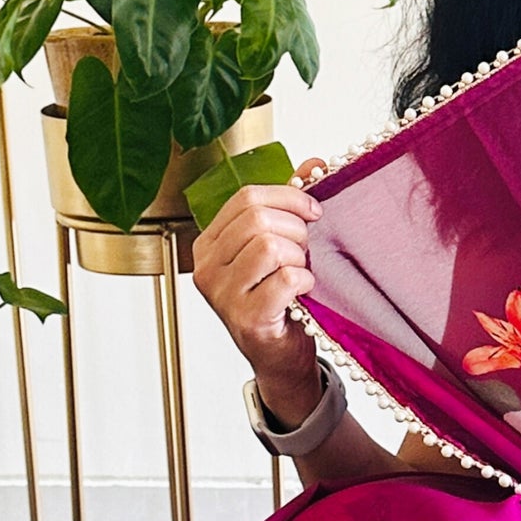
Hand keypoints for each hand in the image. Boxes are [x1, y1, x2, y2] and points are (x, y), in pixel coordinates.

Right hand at [190, 168, 326, 423]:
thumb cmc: (281, 299)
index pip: (245, 197)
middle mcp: (207, 266)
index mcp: (210, 242)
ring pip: (270, 246)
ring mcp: (222, 294)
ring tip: (301, 272)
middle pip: (257, 218)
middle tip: (307, 249)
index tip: (313, 210)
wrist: (281, 356)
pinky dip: (304, 281)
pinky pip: (284, 279)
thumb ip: (290, 203)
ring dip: (300, 256)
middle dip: (296, 228)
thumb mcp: (282, 245)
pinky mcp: (245, 318)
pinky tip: (303, 292)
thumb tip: (312, 164)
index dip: (287, 196)